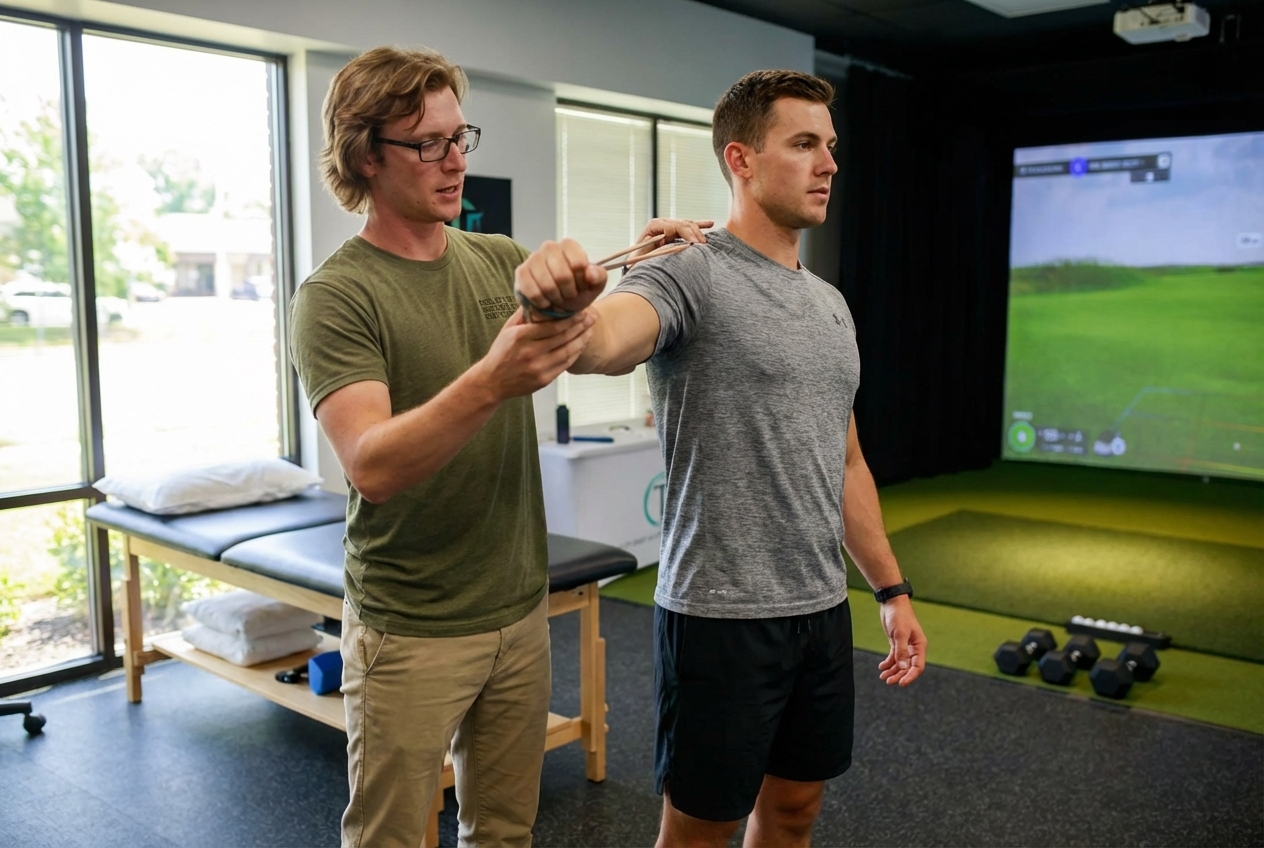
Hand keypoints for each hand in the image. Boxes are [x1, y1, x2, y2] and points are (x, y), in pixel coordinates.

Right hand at [472, 307, 593, 399]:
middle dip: (580, 326)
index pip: (552, 326)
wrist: (492, 382)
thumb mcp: (507, 329)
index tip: (581, 311)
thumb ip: (524, 314)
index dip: (570, 319)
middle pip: (563, 338)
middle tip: (592, 317)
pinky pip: (565, 365)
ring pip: (567, 352)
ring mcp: (538, 368)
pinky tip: (580, 345)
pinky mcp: (544, 380)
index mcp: (520, 337)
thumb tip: (539, 296)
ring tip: (590, 330)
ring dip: (581, 340)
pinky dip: (575, 354)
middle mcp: (530, 353)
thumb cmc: (501, 353)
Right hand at [515, 238, 606, 319]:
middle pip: (562, 275)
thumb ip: (598, 277)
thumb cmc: (578, 290)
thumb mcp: (595, 285)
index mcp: (569, 245)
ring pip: (547, 285)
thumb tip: (591, 273)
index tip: (581, 286)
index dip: (581, 281)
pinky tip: (546, 302)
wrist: (559, 302)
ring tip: (558, 299)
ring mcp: (533, 258)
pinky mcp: (521, 272)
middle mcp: (549, 247)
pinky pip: (532, 291)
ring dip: (556, 299)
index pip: (578, 263)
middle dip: (569, 292)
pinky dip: (542, 302)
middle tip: (569, 296)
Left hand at [628, 217, 711, 260]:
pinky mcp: (677, 231)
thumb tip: (662, 243)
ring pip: (688, 224)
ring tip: (705, 243)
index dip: (684, 234)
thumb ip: (649, 249)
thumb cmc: (639, 258)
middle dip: (693, 234)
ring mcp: (671, 225)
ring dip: (698, 232)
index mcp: (654, 225)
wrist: (638, 259)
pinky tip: (710, 224)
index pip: (672, 226)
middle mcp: (663, 223)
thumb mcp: (642, 254)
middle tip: (702, 245)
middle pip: (683, 224)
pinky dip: (700, 225)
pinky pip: (690, 227)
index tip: (692, 244)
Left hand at [876, 596, 925, 686]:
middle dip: (899, 675)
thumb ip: (901, 651)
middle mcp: (914, 647)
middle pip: (908, 667)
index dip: (910, 676)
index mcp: (919, 646)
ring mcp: (905, 646)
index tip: (901, 683)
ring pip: (900, 663)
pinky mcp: (896, 643)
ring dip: (892, 671)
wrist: (891, 603)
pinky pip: (894, 657)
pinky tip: (881, 667)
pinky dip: (888, 663)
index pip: (917, 666)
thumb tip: (904, 667)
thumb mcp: (900, 634)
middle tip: (888, 681)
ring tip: (883, 677)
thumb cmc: (899, 616)